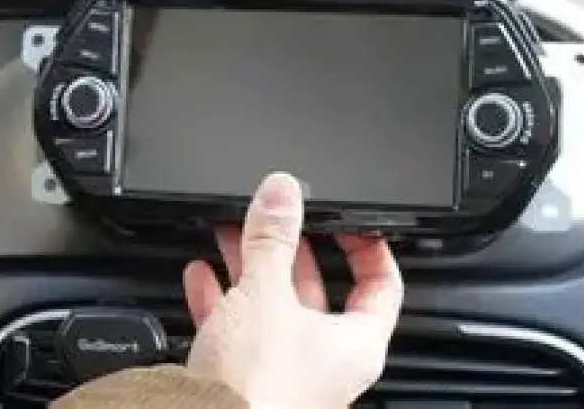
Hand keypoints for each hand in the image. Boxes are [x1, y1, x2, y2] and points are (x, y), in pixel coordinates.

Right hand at [182, 172, 403, 407]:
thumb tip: (282, 194)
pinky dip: (219, 299)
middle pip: (316, 291)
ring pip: (271, 308)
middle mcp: (325, 362)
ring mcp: (285, 372)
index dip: (368, 249)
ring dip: (249, 269)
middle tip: (276, 217)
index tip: (349, 222)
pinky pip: (236, 330)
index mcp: (354, 344)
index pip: (381, 287)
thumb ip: (271, 239)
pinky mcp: (246, 380)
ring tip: (231, 234)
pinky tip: (202, 275)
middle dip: (289, 249)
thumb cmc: (258, 388)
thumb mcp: (265, 293)